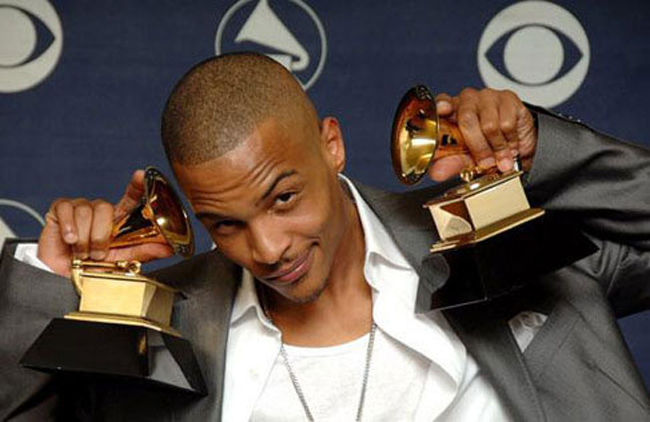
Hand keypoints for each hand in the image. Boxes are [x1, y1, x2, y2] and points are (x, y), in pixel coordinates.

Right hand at [37, 170, 172, 276]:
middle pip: (105, 207)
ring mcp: (80, 208)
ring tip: (83, 252)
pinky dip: (69, 228)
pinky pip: (66, 209)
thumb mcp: (122, 260)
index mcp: (118, 219)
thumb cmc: (94, 266)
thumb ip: (144, 252)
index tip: (140, 176)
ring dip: (85, 238)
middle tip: (98, 253)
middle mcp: (100, 210)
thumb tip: (168, 248)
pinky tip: (70, 240)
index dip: (136, 184)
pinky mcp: (60, 211)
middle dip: (101, 235)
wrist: (66, 277)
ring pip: (86, 211)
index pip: (131, 196)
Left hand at [428, 88, 536, 181]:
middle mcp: (467, 100)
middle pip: (467, 119)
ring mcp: (487, 97)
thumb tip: (437, 173)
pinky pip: (507, 124)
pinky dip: (509, 140)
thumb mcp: (465, 159)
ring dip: (497, 147)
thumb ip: (451, 163)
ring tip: (499, 155)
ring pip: (490, 124)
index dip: (442, 106)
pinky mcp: (508, 99)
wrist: (514, 147)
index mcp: (450, 110)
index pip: (441, 102)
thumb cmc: (485, 147)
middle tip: (485, 163)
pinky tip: (509, 143)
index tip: (442, 111)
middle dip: (477, 147)